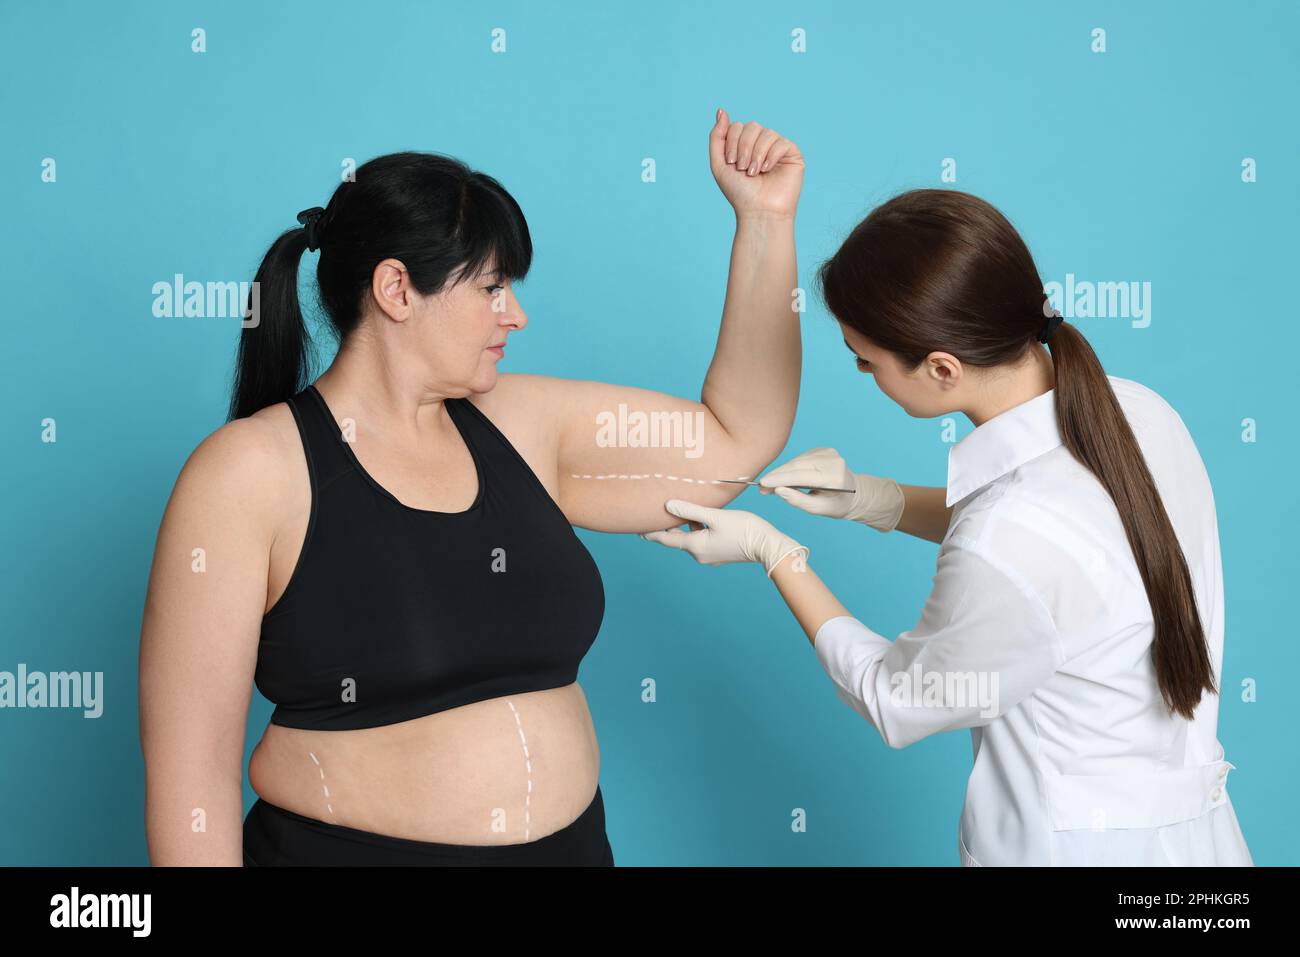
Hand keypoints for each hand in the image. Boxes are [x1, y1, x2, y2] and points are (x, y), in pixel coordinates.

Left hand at [640, 499, 808, 577]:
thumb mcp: (715, 516)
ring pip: (691, 537)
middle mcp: (699, 554)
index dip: (651, 533)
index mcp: (695, 546)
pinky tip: (704, 516)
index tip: (637, 530)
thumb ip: (691, 510)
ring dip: (688, 524)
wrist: (768, 546)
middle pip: (678, 538)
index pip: (666, 539)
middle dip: (670, 525)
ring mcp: (710, 555)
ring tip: (685, 508)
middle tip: (659, 511)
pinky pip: (702, 539)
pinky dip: (699, 528)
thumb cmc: (744, 529)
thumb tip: (668, 506)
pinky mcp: (720, 553)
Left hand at [709, 108, 803, 218]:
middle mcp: (761, 144)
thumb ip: (717, 137)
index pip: (737, 126)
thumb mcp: (719, 164)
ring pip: (766, 133)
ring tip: (755, 173)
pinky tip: (767, 170)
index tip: (732, 164)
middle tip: (743, 169)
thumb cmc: (740, 192)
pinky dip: (771, 156)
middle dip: (744, 147)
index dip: (732, 142)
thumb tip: (721, 110)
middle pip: (752, 126)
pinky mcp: (792, 154)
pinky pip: (781, 142)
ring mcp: (777, 148)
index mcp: (745, 145)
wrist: (758, 211)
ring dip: (756, 154)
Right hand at [759, 447, 904, 531]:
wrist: (855, 494)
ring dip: (781, 473)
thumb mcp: (819, 509)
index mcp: (834, 476)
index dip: (780, 479)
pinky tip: (784, 478)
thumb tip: (777, 490)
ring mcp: (828, 452)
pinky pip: (800, 459)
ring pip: (796, 461)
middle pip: (797, 466)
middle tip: (761, 487)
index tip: (763, 484)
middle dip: (777, 476)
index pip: (802, 475)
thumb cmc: (837, 504)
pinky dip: (789, 469)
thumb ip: (798, 500)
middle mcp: (832, 460)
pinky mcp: (822, 450)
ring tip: (769, 486)